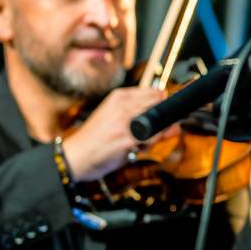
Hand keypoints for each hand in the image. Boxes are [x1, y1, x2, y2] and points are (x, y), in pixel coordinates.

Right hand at [59, 87, 176, 182]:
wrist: (74, 157)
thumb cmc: (95, 140)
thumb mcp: (117, 120)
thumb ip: (144, 118)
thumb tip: (175, 124)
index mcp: (119, 96)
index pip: (156, 92)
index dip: (163, 106)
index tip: (160, 118)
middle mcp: (123, 104)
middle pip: (161, 105)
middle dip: (162, 120)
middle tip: (147, 133)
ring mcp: (126, 121)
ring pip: (160, 121)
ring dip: (155, 135)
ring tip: (136, 143)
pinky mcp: (128, 138)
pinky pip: (154, 138)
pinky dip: (150, 145)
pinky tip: (134, 149)